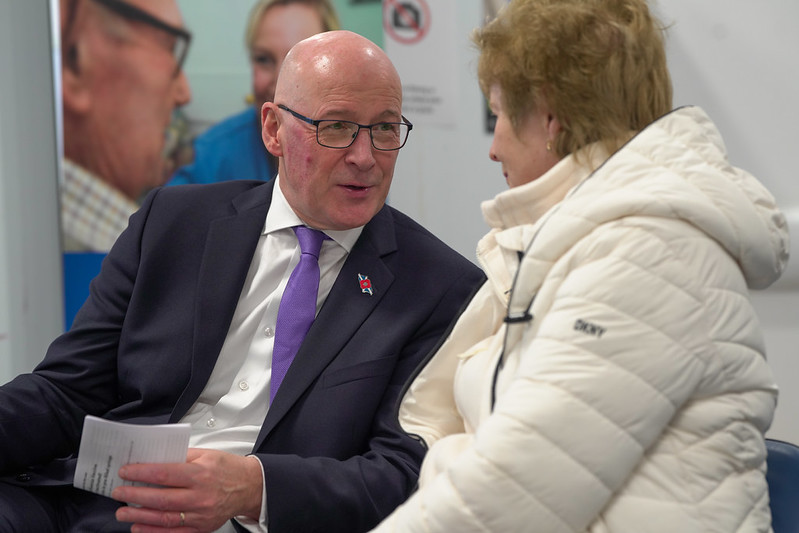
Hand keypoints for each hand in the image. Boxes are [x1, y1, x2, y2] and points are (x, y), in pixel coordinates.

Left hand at [112, 448, 262, 531]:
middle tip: (118, 492)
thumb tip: (153, 459)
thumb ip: (180, 456)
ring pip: (164, 518)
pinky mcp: (201, 528)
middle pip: (161, 498)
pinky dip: (153, 532)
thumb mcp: (206, 454)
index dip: (142, 473)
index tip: (126, 471)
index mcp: (201, 473)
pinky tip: (139, 527)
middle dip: (136, 495)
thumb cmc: (227, 468)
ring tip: (123, 512)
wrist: (249, 487)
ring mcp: (201, 514)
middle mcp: (201, 496)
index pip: (165, 474)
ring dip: (139, 516)